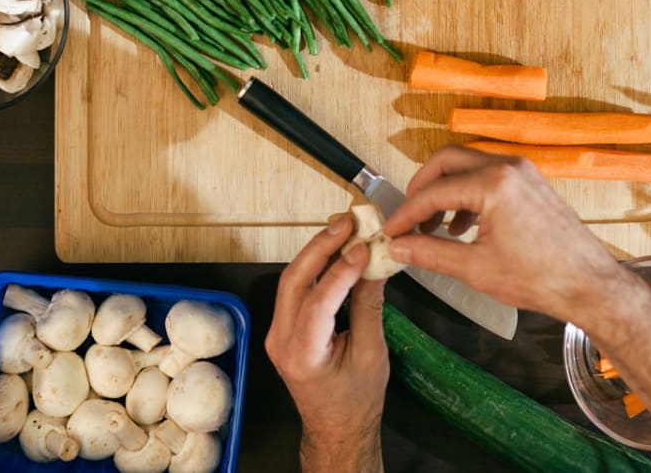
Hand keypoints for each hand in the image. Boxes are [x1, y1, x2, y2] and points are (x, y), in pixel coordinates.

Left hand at [265, 216, 387, 472]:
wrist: (337, 429)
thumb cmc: (356, 401)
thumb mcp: (371, 356)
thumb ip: (368, 308)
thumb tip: (373, 264)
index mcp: (302, 355)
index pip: (318, 302)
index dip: (340, 271)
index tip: (363, 247)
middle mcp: (280, 341)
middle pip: (294, 281)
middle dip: (320, 247)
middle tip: (348, 222)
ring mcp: (277, 333)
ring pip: (292, 280)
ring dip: (317, 251)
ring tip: (344, 229)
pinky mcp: (284, 327)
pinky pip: (296, 289)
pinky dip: (316, 267)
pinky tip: (336, 252)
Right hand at [382, 146, 620, 322]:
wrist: (589, 285)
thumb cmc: (542, 277)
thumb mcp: (476, 268)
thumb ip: (431, 253)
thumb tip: (400, 247)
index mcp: (493, 184)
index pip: (433, 192)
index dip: (406, 213)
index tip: (391, 229)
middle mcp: (507, 167)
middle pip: (446, 161)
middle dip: (421, 188)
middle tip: (407, 217)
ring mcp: (521, 171)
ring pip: (467, 165)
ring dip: (444, 191)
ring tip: (433, 228)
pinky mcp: (529, 182)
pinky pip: (487, 175)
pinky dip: (467, 194)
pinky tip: (462, 227)